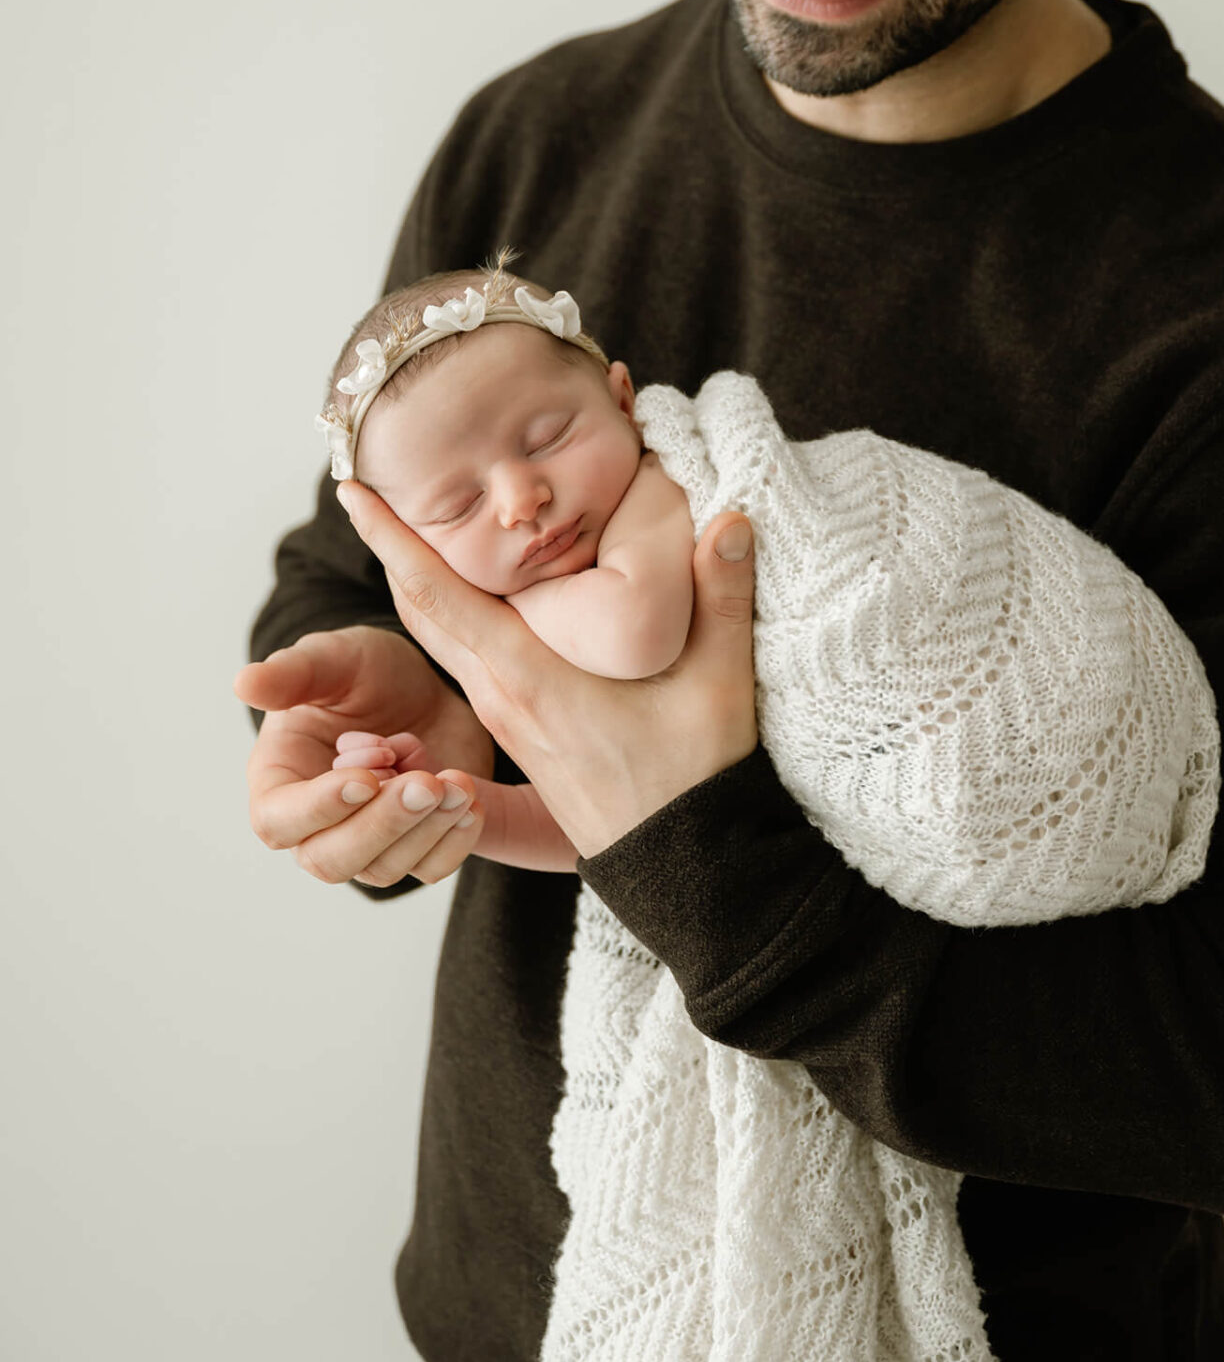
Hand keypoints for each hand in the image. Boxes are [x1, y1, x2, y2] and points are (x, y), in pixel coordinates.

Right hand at [236, 625, 494, 887]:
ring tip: (457, 782)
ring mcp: (368, 843)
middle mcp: (317, 824)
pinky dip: (454, 841)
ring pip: (384, 869)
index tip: (365, 777)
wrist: (423, 685)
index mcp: (278, 781)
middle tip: (426, 782)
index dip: (318, 807)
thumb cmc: (363, 672)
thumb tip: (243, 682)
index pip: (278, 820)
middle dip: (382, 824)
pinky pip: (431, 868)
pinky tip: (470, 800)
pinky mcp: (416, 846)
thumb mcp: (333, 659)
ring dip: (425, 830)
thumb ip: (292, 673)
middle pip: (331, 859)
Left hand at [334, 482, 757, 859]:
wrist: (687, 870)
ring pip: (441, 641)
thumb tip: (735, 517)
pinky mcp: (524, 738)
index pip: (438, 595)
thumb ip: (724, 593)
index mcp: (529, 677)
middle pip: (422, 612)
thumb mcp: (720, 681)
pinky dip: (449, 622)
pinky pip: (467, 666)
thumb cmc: (698, 777)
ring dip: (417, 586)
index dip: (391, 539)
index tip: (350, 491)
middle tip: (364, 492)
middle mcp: (502, 697)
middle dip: (390, 548)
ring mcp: (509, 721)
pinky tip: (466, 601)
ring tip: (408, 532)